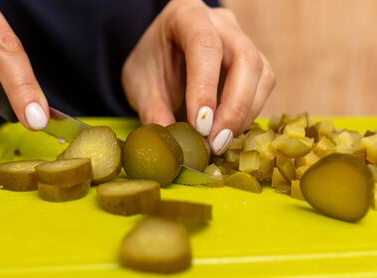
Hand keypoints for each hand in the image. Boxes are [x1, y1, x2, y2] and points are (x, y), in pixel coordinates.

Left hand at [122, 0, 275, 154]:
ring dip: (245, 113)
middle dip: (234, 106)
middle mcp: (220, 22)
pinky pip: (263, 85)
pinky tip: (229, 129)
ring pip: (262, 72)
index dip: (205, 88)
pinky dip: (249, 112)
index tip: (199, 126)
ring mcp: (241, 39)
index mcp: (186, 15)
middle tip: (215, 142)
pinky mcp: (253, 61)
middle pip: (244, 58)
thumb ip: (154, 111)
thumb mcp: (141, 85)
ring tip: (220, 141)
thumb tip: (176, 145)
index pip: (204, 45)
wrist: (161, 55)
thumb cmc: (150, 64)